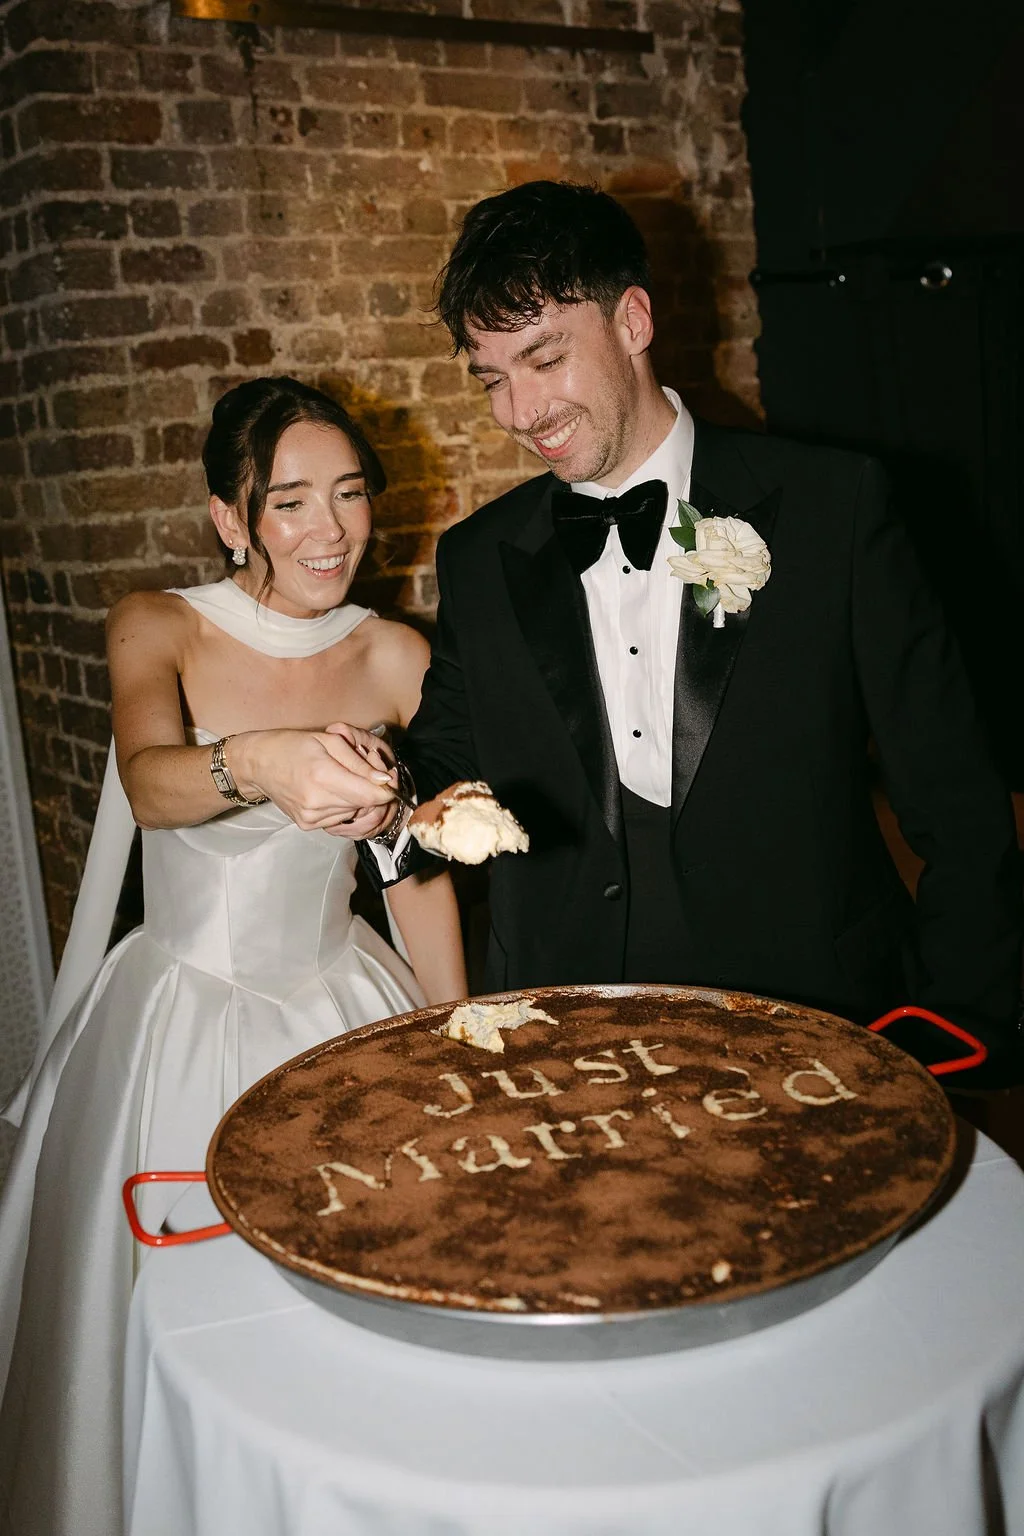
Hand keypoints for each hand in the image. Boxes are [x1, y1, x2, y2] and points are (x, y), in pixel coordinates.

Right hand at [233, 728, 396, 833]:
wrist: (258, 763)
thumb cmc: (291, 746)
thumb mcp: (330, 741)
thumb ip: (360, 762)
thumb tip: (384, 781)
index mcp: (323, 775)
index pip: (371, 795)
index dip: (386, 788)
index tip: (386, 777)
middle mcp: (317, 802)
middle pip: (365, 805)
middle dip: (370, 789)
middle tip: (361, 770)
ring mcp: (311, 817)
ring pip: (354, 813)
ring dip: (356, 798)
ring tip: (340, 778)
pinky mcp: (307, 825)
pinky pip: (339, 819)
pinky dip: (341, 806)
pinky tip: (329, 791)